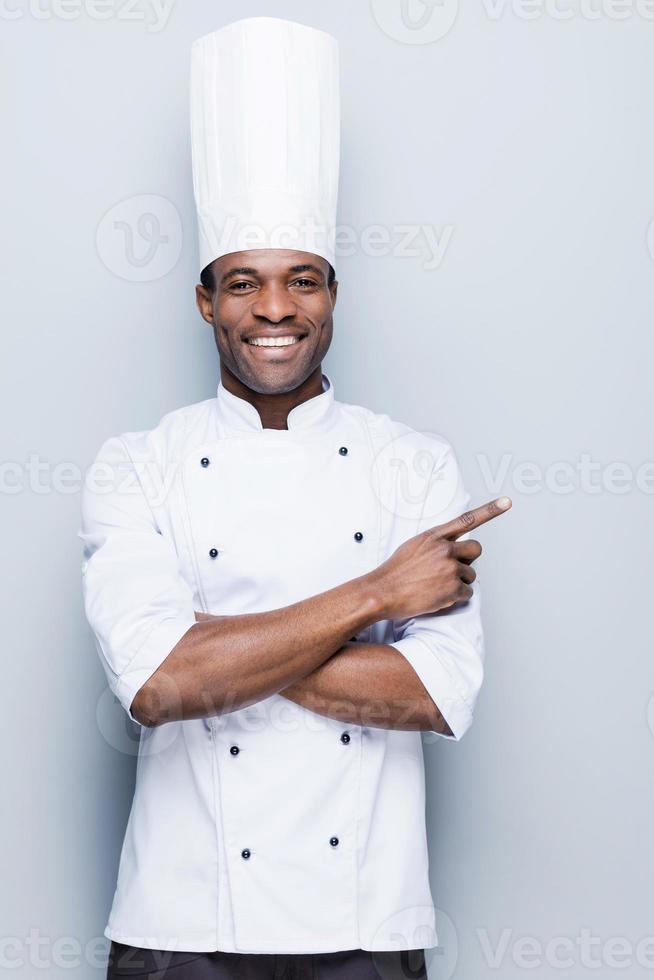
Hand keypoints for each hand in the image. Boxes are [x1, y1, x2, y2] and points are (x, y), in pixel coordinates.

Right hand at [368, 496, 511, 620]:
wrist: (382, 592)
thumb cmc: (395, 572)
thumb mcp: (413, 547)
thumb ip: (435, 544)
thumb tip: (453, 550)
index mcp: (434, 536)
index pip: (467, 519)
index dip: (490, 510)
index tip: (507, 502)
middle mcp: (445, 549)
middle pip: (476, 550)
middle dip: (469, 559)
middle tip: (453, 569)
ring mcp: (450, 569)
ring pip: (470, 575)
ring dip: (458, 582)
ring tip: (436, 586)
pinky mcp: (452, 589)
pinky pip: (467, 593)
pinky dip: (456, 598)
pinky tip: (438, 597)